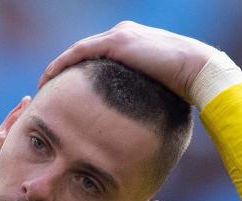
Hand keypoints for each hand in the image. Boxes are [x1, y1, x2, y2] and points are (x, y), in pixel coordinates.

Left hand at [37, 21, 217, 103]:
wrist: (198, 70)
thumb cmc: (185, 87)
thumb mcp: (157, 92)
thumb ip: (143, 98)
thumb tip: (137, 125)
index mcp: (133, 43)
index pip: (97, 57)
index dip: (79, 73)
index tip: (66, 91)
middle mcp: (123, 34)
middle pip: (84, 52)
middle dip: (65, 70)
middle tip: (48, 89)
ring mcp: (119, 36)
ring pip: (78, 51)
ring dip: (58, 68)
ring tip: (43, 85)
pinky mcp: (117, 42)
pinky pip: (79, 53)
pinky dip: (62, 64)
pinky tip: (49, 78)